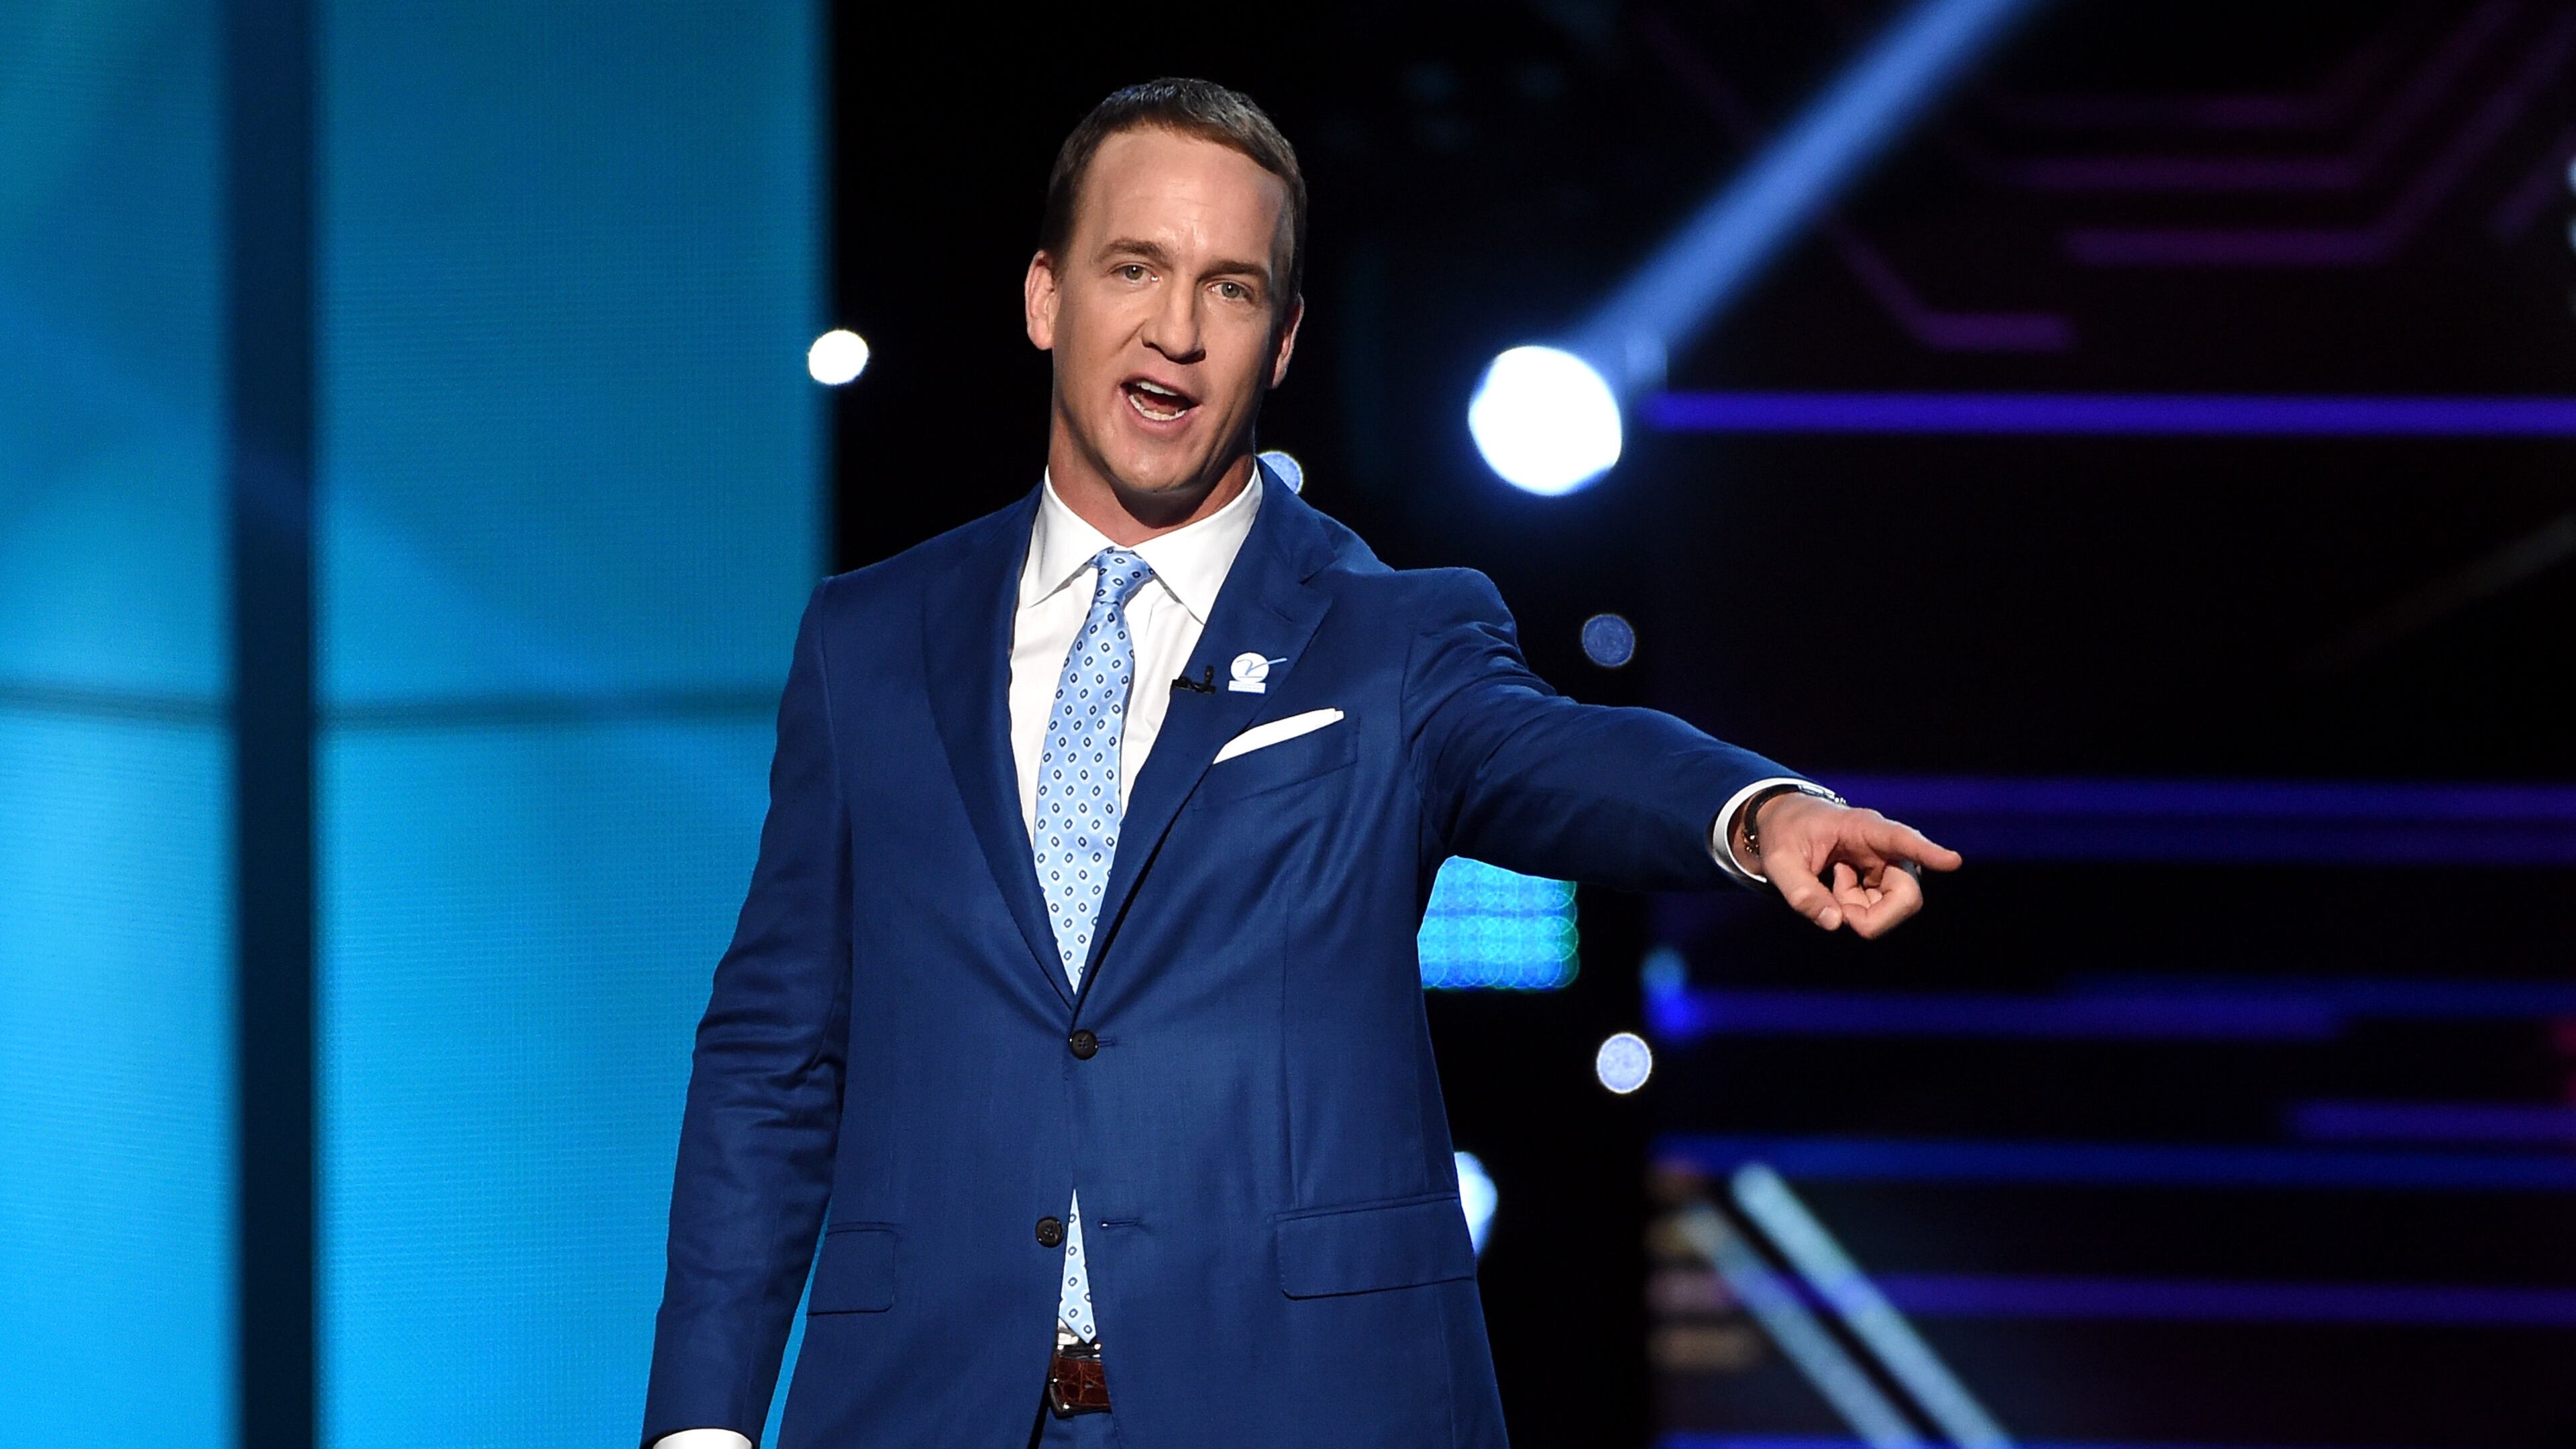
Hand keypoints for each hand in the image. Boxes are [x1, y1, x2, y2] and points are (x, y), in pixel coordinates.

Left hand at [1737, 793, 1961, 937]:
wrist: (1787, 824)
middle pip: (1906, 895)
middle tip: (1836, 911)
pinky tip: (1837, 887)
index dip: (1927, 851)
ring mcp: (1888, 866)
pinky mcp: (1883, 881)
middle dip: (1874, 917)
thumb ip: (1800, 891)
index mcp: (1863, 828)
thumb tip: (1834, 923)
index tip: (1952, 861)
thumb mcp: (1778, 860)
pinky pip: (1880, 911)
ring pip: (1894, 908)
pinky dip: (1855, 911)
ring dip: (1859, 912)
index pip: (1901, 839)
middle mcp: (1885, 847)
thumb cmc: (1785, 833)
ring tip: (1832, 885)